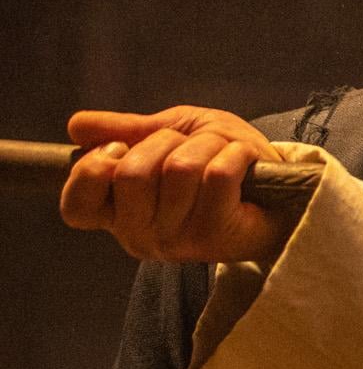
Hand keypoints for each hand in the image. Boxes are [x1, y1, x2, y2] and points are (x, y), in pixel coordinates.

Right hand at [60, 107, 295, 263]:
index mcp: (119, 215)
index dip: (94, 169)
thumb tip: (76, 127)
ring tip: (223, 156)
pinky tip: (245, 163)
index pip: (76, 206)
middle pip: (132, 172)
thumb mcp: (169, 135)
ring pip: (179, 169)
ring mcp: (177, 241)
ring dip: (209, 145)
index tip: (121, 151)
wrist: (281, 191)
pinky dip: (236, 153)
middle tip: (190, 150)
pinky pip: (217, 174)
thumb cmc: (222, 163)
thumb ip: (125, 132)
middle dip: (167, 142)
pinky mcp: (216, 235)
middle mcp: (140, 236)